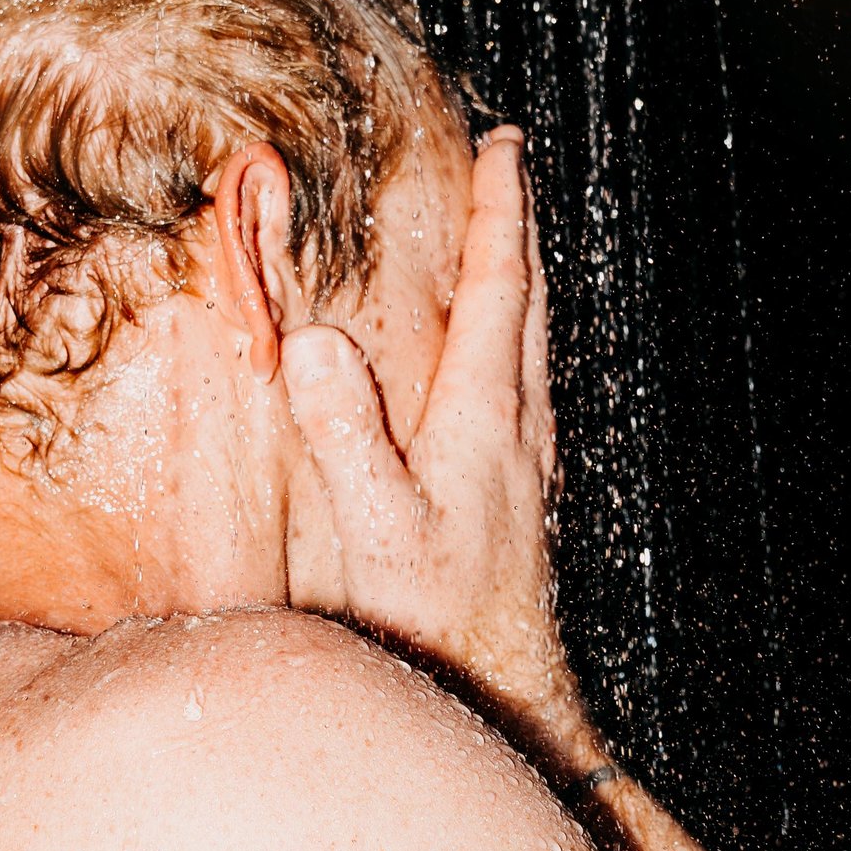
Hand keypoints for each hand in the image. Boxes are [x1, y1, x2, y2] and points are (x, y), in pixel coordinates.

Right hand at [281, 130, 603, 780]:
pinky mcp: (517, 506)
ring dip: (520, 287)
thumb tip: (317, 342)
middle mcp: (516, 435)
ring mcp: (523, 470)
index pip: (499, 295)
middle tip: (509, 168)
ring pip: (534, 350)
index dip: (501, 217)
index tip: (504, 148)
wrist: (500, 703)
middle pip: (529, 308)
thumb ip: (347, 437)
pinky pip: (523, 395)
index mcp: (483, 423)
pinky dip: (513, 348)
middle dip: (517, 233)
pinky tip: (495, 374)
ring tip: (507, 249)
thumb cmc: (433, 626)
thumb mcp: (377, 530)